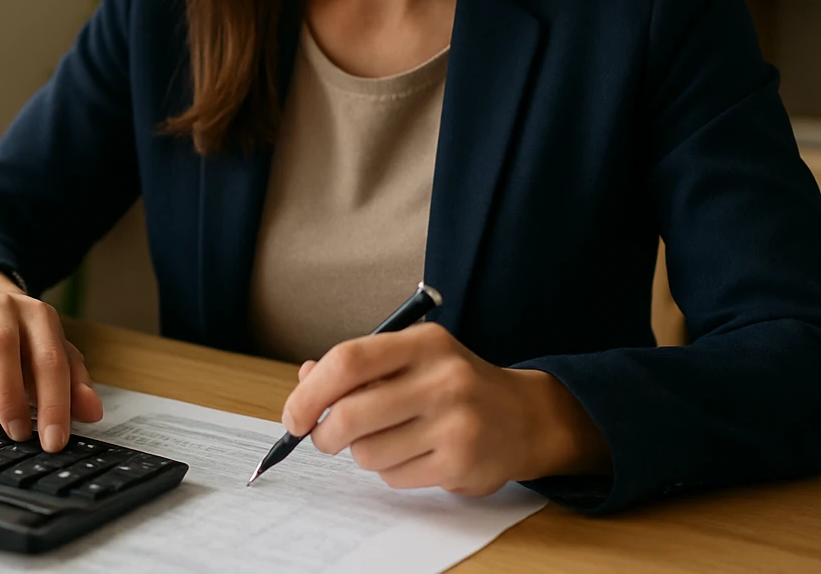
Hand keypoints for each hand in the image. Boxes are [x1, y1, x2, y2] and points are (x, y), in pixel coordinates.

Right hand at [0, 268, 101, 451]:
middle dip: (10, 397)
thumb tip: (92, 412)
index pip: (49, 359)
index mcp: (37, 314)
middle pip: (0, 345)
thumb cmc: (24, 342)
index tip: (54, 441)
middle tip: (18, 432)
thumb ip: (75, 385)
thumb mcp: (55, 357)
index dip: (54, 404)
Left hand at [281, 322, 608, 493]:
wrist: (525, 416)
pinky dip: (391, 472)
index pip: (348, 361)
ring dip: (363, 454)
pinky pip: (394, 477)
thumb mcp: (412, 358)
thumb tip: (305, 379)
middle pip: (351, 414)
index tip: (295, 416)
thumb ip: (360, 366)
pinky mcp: (460, 462)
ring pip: (368, 453)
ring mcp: (454, 423)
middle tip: (324, 438)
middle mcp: (441, 378)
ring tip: (389, 440)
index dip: (310, 393)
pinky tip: (415, 455)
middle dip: (325, 435)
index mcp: (423, 343)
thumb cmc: (455, 383)